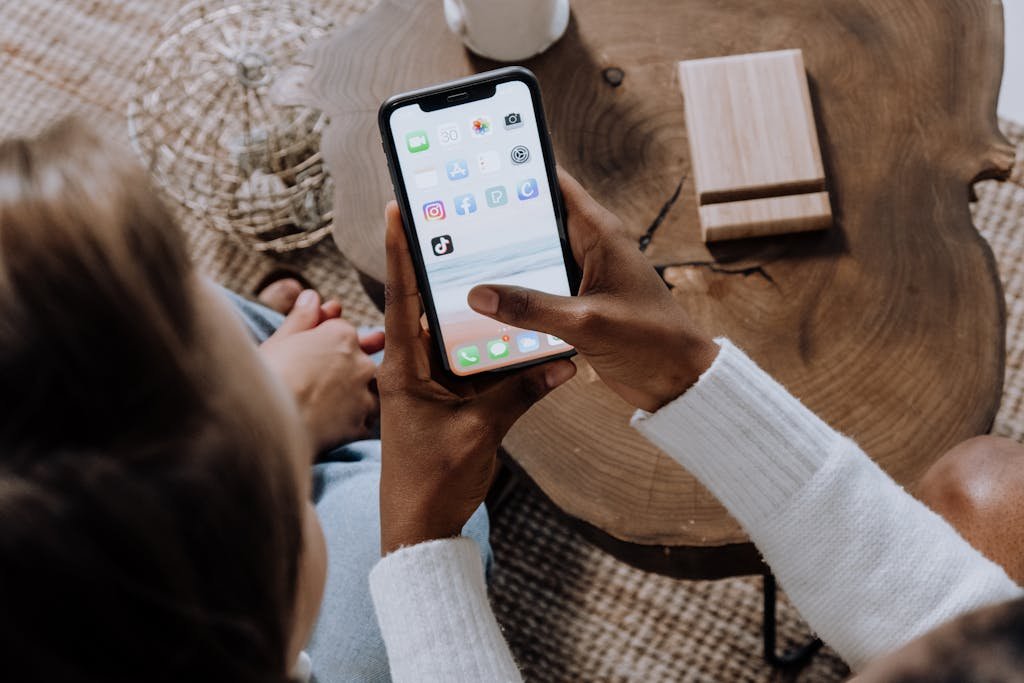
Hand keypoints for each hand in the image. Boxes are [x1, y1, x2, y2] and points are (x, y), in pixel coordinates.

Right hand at [259, 289, 383, 451]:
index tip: (311, 352)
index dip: (326, 341)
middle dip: (347, 367)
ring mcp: (363, 394)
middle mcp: (360, 362)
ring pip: (370, 391)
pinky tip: (334, 425)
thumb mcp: (279, 341)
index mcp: (341, 336)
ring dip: (356, 395)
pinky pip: (364, 420)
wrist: (265, 422)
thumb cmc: (265, 378)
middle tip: (319, 380)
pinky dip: (353, 421)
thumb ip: (301, 318)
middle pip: (361, 360)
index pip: (343, 331)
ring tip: (328, 405)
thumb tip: (312, 296)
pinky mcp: (360, 424)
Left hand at [377, 202, 576, 554]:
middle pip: (432, 308)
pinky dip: (498, 353)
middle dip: (448, 271)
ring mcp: (433, 385)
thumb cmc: (432, 482)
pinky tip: (526, 336)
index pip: (400, 299)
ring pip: (460, 337)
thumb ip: (520, 394)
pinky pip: (476, 366)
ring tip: (506, 272)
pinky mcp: (451, 402)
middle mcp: (415, 369)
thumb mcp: (480, 434)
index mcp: (405, 369)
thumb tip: (564, 363)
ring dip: (481, 315)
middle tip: (466, 227)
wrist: (422, 529)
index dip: (400, 253)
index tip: (397, 210)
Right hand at [467, 169, 718, 412]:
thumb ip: (532, 308)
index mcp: (599, 233)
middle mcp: (588, 247)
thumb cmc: (651, 342)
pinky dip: (514, 293)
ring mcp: (581, 276)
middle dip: (496, 218)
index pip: (553, 182)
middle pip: (533, 220)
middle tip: (450, 218)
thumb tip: (479, 295)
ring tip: (455, 259)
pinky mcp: (576, 304)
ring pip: (532, 258)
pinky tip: (483, 302)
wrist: (678, 381)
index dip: (517, 168)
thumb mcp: (586, 322)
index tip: (477, 165)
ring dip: (502, 262)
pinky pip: (537, 289)